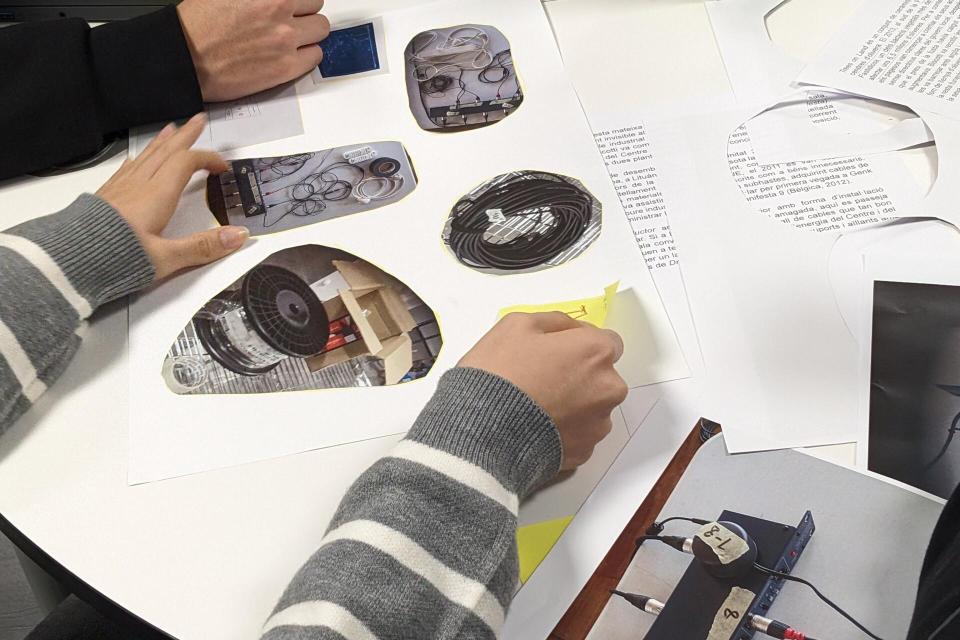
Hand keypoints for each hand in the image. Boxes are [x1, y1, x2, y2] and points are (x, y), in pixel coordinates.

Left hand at [96, 114, 248, 280]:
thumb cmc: (117, 259)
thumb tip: (239, 236)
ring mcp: (120, 189)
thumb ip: (203, 247)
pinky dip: (139, 158)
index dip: (207, 159)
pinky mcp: (105, 197)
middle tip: (197, 120)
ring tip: (170, 129)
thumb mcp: (167, 259)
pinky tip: (137, 159)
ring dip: (161, 142)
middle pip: (166, 152)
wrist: (69, 260)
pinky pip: (127, 168)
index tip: (223, 167)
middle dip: (185, 136)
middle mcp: (139, 185)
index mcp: (157, 195)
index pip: (186, 163)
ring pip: (145, 157)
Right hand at [177, 0, 330, 102]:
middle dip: (304, 14)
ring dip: (309, 34)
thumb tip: (272, 0)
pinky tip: (290, 55)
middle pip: (316, 8)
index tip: (292, 6)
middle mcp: (279, 11)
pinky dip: (306, 56)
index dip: (296, 1)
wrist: (185, 59)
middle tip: (291, 21)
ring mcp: (285, 40)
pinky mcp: (285, 67)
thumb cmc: (198, 25)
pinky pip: (315, 57)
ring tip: (291, 39)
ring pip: (320, 32)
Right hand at [458, 312, 627, 469]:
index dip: (582, 345)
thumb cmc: (499, 375)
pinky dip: (565, 431)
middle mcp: (607, 388)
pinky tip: (538, 426)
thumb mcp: (517, 325)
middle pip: (603, 377)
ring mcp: (598, 423)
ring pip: (593, 408)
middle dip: (580, 376)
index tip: (561, 352)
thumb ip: (555, 322)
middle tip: (543, 379)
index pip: (609, 342)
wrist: (481, 430)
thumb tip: (570, 329)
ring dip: (574, 405)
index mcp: (596, 352)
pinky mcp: (585, 452)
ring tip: (538, 406)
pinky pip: (580, 435)